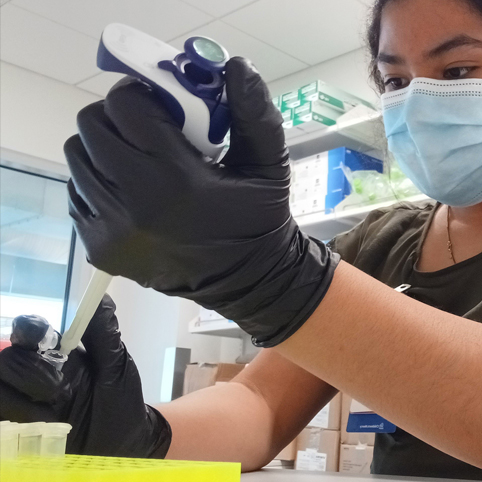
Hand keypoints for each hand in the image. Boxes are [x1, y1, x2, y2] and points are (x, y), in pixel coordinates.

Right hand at [0, 295, 170, 456]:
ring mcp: (23, 400)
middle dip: (27, 371)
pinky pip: (1, 418)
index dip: (28, 328)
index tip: (42, 336)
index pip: (29, 331)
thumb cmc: (121, 398)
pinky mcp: (19, 426)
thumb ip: (105, 335)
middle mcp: (34, 372)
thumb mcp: (117, 367)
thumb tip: (102, 299)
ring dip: (19, 400)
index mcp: (57, 352)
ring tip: (52, 414)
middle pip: (6, 359)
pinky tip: (40, 426)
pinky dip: (13, 419)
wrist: (126, 439)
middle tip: (57, 389)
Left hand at [64, 58, 338, 346]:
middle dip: (120, 117)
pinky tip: (134, 191)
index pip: (126, 106)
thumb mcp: (268, 165)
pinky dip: (100, 182)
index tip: (163, 105)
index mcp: (177, 179)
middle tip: (149, 129)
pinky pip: (78, 192)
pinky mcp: (100, 247)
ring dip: (105, 148)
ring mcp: (111, 228)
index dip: (143, 95)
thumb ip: (253, 113)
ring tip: (140, 160)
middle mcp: (135, 204)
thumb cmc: (259, 220)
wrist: (249, 281)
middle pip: (92, 125)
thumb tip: (238, 66)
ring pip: (78, 156)